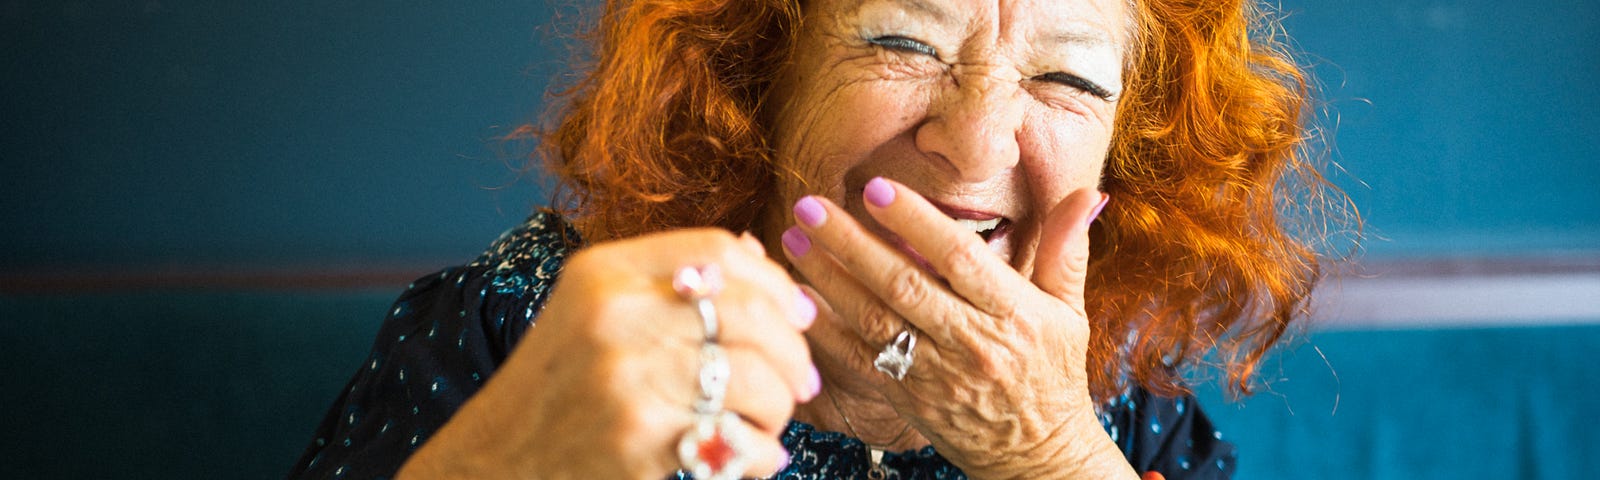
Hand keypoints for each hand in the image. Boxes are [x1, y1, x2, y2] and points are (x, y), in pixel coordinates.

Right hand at [398, 230, 818, 479]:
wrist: (494, 461)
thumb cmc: (557, 387)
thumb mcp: (590, 311)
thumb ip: (666, 281)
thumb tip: (756, 255)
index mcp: (602, 272)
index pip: (719, 250)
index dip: (775, 282)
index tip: (799, 314)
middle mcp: (614, 315)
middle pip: (750, 314)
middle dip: (793, 353)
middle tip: (801, 381)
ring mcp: (626, 378)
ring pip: (757, 380)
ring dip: (781, 407)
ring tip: (770, 423)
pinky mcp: (639, 440)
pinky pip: (739, 442)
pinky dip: (761, 454)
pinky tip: (751, 457)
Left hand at [782, 177, 1132, 478]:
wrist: (1038, 455)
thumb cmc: (1052, 374)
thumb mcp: (1069, 311)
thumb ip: (1066, 249)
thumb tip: (1087, 192)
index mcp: (1013, 313)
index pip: (960, 259)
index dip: (916, 222)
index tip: (876, 188)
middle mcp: (972, 342)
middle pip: (904, 285)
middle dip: (851, 243)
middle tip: (810, 206)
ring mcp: (936, 373)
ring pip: (874, 321)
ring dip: (828, 279)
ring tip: (793, 241)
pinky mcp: (908, 399)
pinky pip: (860, 363)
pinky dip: (827, 331)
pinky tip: (800, 300)